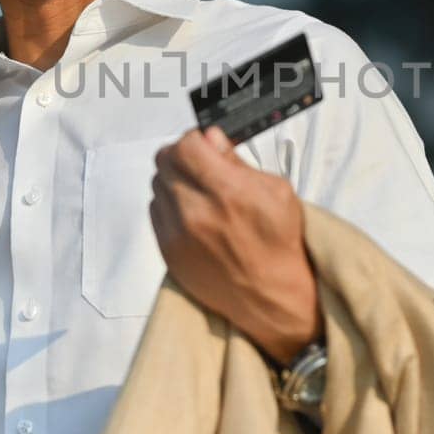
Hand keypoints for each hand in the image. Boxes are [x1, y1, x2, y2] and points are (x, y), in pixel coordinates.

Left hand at [149, 127, 322, 362]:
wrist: (269, 295)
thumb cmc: (278, 244)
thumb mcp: (277, 191)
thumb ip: (238, 161)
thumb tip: (213, 139)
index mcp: (227, 192)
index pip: (186, 145)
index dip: (196, 140)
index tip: (206, 145)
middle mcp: (196, 211)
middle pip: (164, 160)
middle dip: (183, 155)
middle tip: (201, 164)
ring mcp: (177, 233)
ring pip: (157, 184)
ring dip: (175, 180)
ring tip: (200, 192)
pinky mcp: (167, 250)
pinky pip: (155, 211)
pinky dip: (170, 205)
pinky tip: (192, 213)